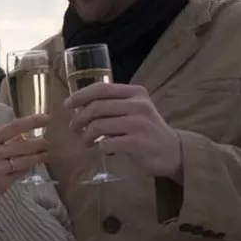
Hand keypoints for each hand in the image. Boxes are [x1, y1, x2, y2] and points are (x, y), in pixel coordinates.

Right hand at [0, 114, 50, 195]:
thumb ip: (4, 138)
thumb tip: (27, 133)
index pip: (13, 127)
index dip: (31, 122)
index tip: (46, 118)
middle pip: (21, 146)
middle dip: (38, 144)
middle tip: (48, 142)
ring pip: (23, 162)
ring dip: (38, 157)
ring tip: (47, 154)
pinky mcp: (1, 184)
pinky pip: (19, 174)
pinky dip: (27, 168)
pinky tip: (31, 165)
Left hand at [65, 81, 182, 178]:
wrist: (172, 152)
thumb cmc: (146, 130)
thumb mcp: (134, 110)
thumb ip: (113, 105)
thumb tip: (79, 107)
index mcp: (135, 93)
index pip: (102, 88)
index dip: (81, 95)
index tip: (67, 105)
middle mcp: (138, 105)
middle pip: (97, 107)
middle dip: (79, 119)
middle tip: (73, 128)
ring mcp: (139, 123)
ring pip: (99, 125)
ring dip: (85, 135)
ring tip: (85, 141)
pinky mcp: (138, 142)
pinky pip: (107, 143)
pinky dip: (97, 147)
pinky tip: (97, 150)